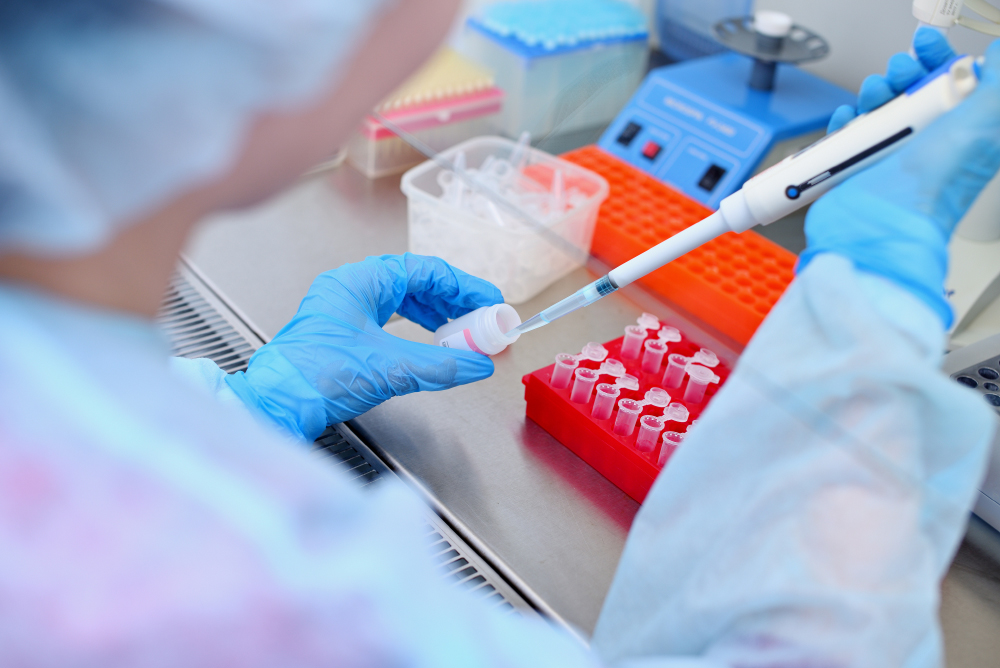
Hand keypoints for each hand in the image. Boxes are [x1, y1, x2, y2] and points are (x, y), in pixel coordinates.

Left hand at [225, 254, 502, 440]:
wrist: (276, 406)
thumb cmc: (314, 377)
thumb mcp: (390, 368)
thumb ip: (440, 365)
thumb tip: (478, 363)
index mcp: (359, 281)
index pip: (424, 271)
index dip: (463, 286)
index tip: (489, 301)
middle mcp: (350, 289)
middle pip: (415, 283)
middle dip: (453, 302)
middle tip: (481, 320)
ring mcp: (344, 310)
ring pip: (402, 301)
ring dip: (436, 315)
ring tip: (462, 333)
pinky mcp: (341, 333)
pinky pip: (389, 319)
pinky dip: (416, 329)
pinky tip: (431, 342)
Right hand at [799, 29, 999, 325]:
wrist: (883, 223)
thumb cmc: (933, 186)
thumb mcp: (982, 123)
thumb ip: (995, 86)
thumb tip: (996, 58)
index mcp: (965, 132)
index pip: (956, 83)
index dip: (940, 59)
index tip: (925, 46)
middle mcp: (930, 144)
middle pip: (915, 92)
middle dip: (904, 73)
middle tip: (898, 73)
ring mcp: (894, 157)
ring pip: (882, 110)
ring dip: (873, 95)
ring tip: (870, 97)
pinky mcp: (861, 169)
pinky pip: (851, 135)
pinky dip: (846, 122)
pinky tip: (847, 120)